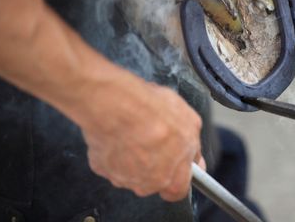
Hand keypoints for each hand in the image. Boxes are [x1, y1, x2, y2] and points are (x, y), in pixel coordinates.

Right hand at [77, 70, 203, 200]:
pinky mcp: (100, 167)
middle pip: (153, 179)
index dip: (178, 175)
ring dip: (134, 154)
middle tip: (155, 138)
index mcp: (172, 178)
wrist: (116, 105)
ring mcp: (121, 177)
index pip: (178, 190)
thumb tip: (194, 153)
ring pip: (131, 170)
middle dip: (155, 161)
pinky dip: (114, 148)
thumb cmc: (152, 113)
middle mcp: (147, 184)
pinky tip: (119, 131)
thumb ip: (193, 145)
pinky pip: (111, 160)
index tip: (177, 162)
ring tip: (136, 130)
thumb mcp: (190, 122)